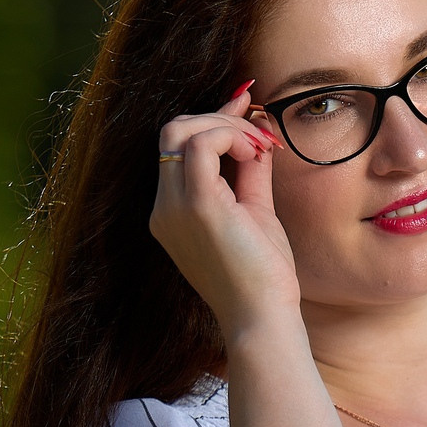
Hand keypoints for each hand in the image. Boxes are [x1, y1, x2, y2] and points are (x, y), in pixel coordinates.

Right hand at [148, 80, 297, 333]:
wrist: (262, 317)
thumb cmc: (261, 276)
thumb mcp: (254, 211)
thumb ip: (249, 171)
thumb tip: (255, 131)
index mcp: (171, 212)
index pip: (177, 147)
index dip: (212, 120)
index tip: (246, 108)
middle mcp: (164, 208)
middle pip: (174, 131)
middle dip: (220, 119)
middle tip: (261, 137)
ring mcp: (174, 207)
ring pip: (182, 129)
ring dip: (227, 125)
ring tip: (261, 148)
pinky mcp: (197, 206)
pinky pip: (202, 144)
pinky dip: (231, 136)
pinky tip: (255, 153)